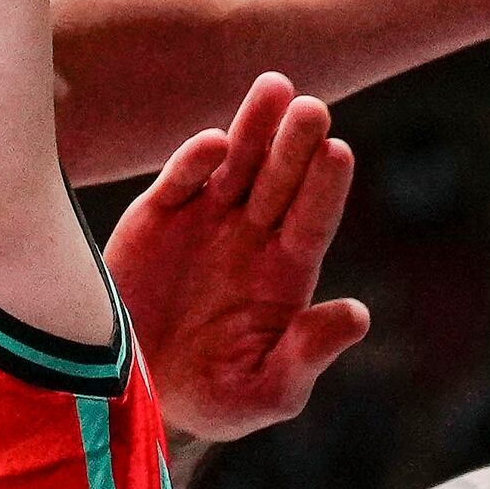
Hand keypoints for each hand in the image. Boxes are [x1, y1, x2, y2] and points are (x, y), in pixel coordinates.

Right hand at [106, 76, 368, 447]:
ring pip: (236, 165)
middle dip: (296, 145)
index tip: (339, 152)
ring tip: (276, 88)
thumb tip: (357, 314)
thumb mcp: (267, 390)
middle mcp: (249, 238)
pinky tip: (215, 143)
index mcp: (284, 275)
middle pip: (280, 181)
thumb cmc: (211, 400)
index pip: (311, 221)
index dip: (325, 188)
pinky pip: (180, 182)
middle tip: (314, 108)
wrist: (133, 398)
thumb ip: (308, 353)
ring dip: (255, 128)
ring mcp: (203, 223)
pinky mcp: (155, 220)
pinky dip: (195, 161)